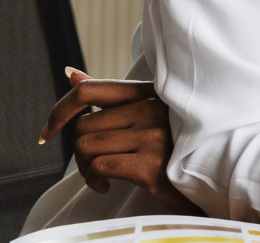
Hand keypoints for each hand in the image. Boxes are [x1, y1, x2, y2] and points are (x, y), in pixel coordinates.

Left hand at [39, 69, 202, 214]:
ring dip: (86, 168)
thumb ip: (111, 97)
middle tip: (94, 164)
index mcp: (151, 93)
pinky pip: (99, 166)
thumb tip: (71, 74)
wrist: (210, 179)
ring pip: (87, 146)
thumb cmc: (174, 148)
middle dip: (80, 151)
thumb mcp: (147, 117)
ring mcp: (153, 134)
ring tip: (102, 175)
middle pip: (84, 125)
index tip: (49, 130)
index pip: (92, 89)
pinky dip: (94, 180)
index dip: (61, 109)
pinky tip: (107, 184)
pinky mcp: (150, 163)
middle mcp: (153, 108)